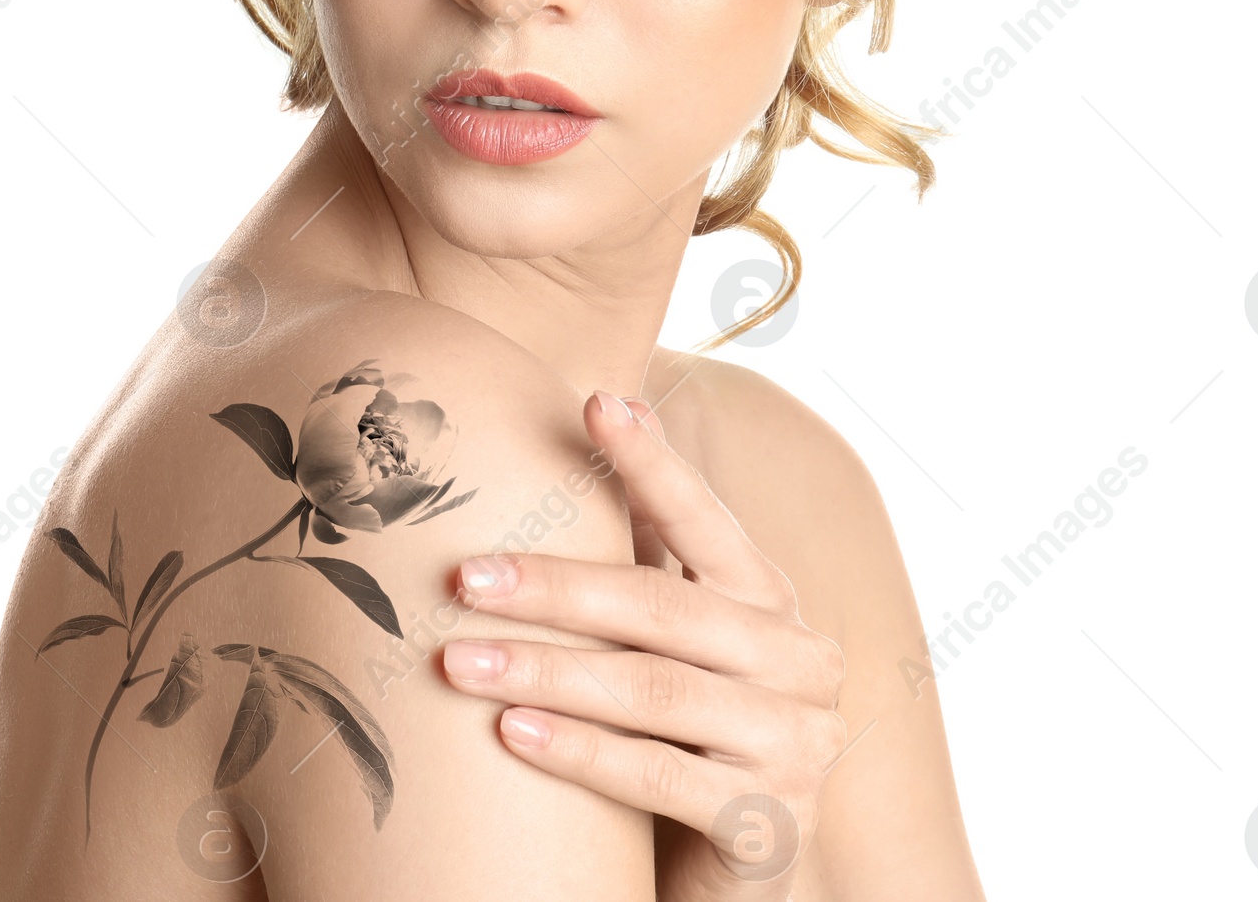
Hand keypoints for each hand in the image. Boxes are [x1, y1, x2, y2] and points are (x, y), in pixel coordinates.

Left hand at [441, 390, 846, 899]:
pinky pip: (657, 775)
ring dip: (544, 670)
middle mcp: (799, 659)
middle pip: (659, 607)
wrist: (731, 881)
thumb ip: (646, 550)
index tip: (594, 403)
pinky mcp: (770, 826)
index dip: (650, 462)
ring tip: (458, 663)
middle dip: (553, 587)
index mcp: (771, 599)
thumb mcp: (671, 639)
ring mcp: (796, 744)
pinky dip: (578, 751)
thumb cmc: (684, 736)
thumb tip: (601, 412)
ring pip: (651, 690)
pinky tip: (511, 733)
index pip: (703, 519)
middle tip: (463, 578)